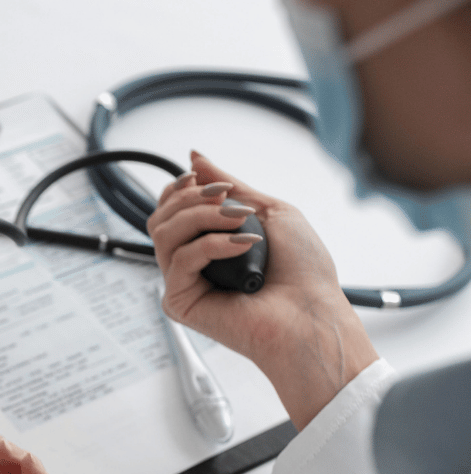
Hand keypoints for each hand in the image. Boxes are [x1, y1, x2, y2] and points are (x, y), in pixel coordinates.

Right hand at [147, 151, 377, 427]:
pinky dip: (212, 245)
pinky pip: (180, 260)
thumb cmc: (302, 273)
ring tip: (239, 222)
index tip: (203, 179)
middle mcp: (191, 264)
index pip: (170, 210)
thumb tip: (195, 157)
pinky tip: (242, 246)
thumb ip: (229, 185)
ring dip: (201, 218)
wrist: (313, 316)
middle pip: (160, 217)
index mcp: (207, 245)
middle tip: (227, 200)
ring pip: (163, 233)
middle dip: (191, 199)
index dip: (180, 189)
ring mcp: (184, 283)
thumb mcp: (268, 211)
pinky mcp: (181, 302)